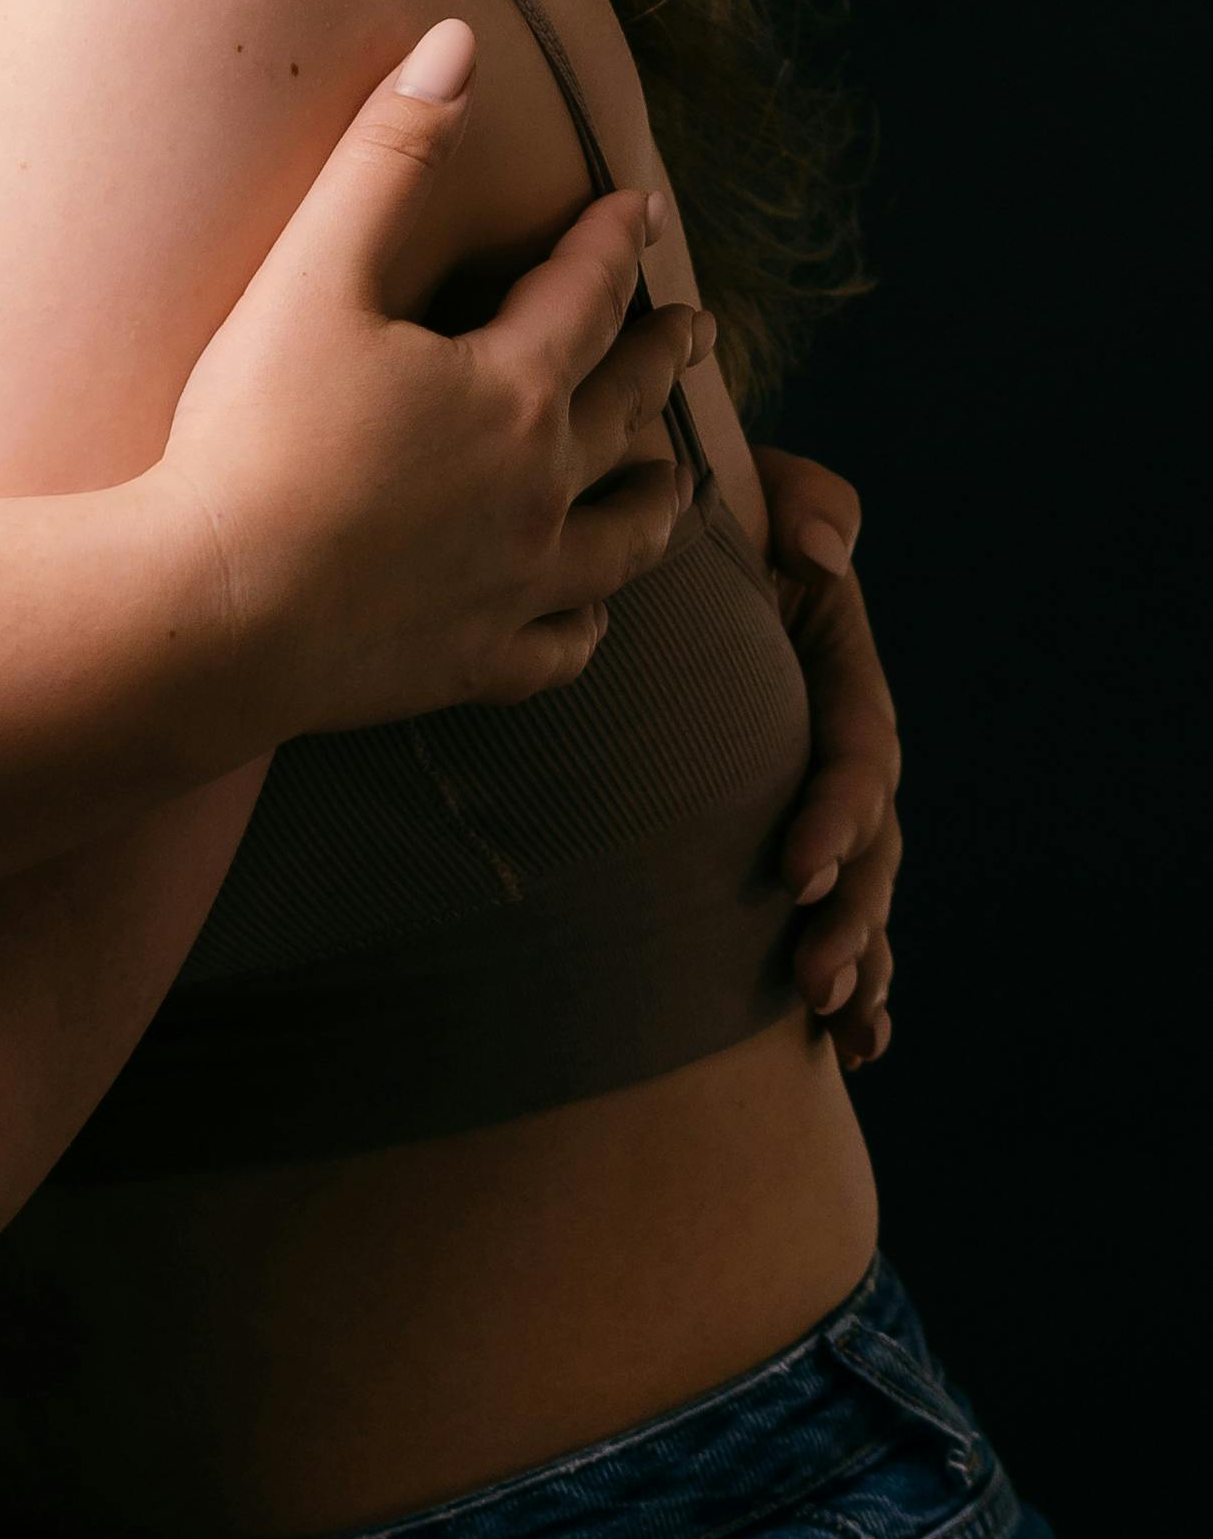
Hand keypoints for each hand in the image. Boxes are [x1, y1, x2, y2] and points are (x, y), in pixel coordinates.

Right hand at [166, 19, 703, 735]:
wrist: (211, 613)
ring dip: (655, 493)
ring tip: (668, 473)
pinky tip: (588, 614)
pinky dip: (589, 622)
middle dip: (660, 357)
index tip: (641, 209)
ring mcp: (518, 585)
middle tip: (690, 329)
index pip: (589, 293)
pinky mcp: (476, 663)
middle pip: (628, 409)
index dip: (615, 241)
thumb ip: (389, 156)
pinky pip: (565, 645)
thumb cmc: (251, 438)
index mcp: (513, 389)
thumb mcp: (312, 276)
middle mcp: (542, 488)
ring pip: (626, 539)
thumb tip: (457, 39)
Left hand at [754, 447, 902, 1064]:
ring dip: (857, 959)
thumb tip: (822, 543)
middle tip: (813, 976)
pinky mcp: (787, 831)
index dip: (838, 810)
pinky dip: (852, 977)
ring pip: (860, 891)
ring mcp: (820, 793)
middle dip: (851, 915)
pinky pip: (833, 912)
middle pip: (870, 842)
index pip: (857, 749)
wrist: (667, 548)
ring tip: (835, 1021)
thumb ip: (803, 502)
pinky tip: (850, 1046)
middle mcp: (841, 742)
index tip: (798, 867)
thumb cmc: (716, 518)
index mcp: (841, 670)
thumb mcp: (762, 491)